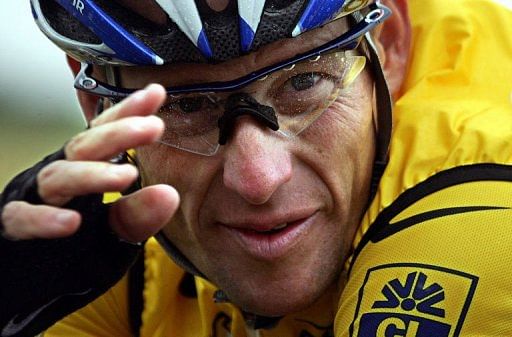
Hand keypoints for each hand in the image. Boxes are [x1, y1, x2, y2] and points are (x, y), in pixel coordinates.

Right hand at [1, 84, 178, 241]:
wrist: (32, 278)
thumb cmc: (76, 248)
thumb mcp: (114, 232)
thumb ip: (137, 215)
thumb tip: (169, 195)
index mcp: (85, 168)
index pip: (106, 135)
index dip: (129, 113)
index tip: (156, 92)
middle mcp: (60, 174)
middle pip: (85, 146)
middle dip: (119, 134)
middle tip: (153, 127)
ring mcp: (35, 197)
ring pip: (59, 177)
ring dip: (92, 174)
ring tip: (126, 176)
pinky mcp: (15, 224)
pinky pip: (24, 217)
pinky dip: (45, 219)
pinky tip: (70, 223)